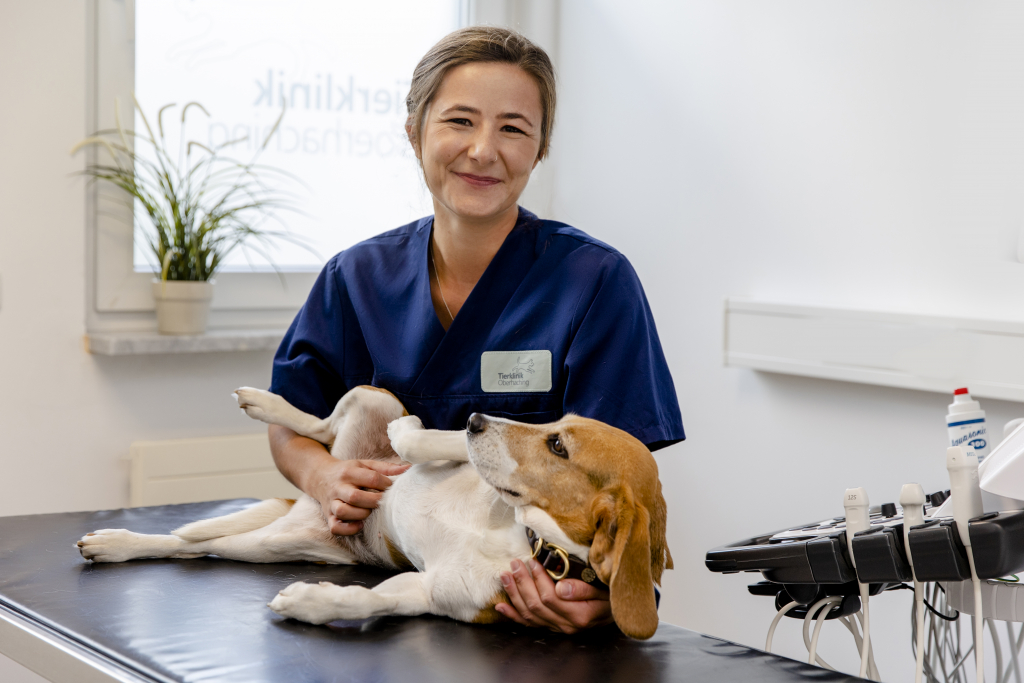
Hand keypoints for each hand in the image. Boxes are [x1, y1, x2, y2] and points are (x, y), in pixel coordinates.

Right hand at [311, 459, 409, 535]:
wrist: (319, 476)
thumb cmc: (348, 471)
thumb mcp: (365, 464)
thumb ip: (386, 468)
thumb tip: (408, 470)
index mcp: (349, 472)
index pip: (370, 478)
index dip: (385, 484)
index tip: (391, 487)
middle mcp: (339, 487)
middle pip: (355, 497)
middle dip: (374, 501)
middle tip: (382, 502)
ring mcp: (332, 502)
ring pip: (343, 512)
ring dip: (360, 514)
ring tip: (369, 511)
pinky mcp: (328, 515)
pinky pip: (335, 527)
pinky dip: (348, 529)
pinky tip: (360, 525)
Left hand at [496, 558, 612, 633]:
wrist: (614, 612)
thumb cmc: (610, 596)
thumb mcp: (604, 589)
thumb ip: (583, 589)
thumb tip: (561, 588)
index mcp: (579, 615)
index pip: (550, 597)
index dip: (538, 579)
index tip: (532, 561)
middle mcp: (566, 625)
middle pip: (536, 605)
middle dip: (522, 583)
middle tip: (514, 564)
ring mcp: (557, 628)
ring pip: (529, 614)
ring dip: (514, 595)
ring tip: (505, 576)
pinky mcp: (551, 628)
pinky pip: (529, 623)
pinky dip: (513, 615)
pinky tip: (500, 606)